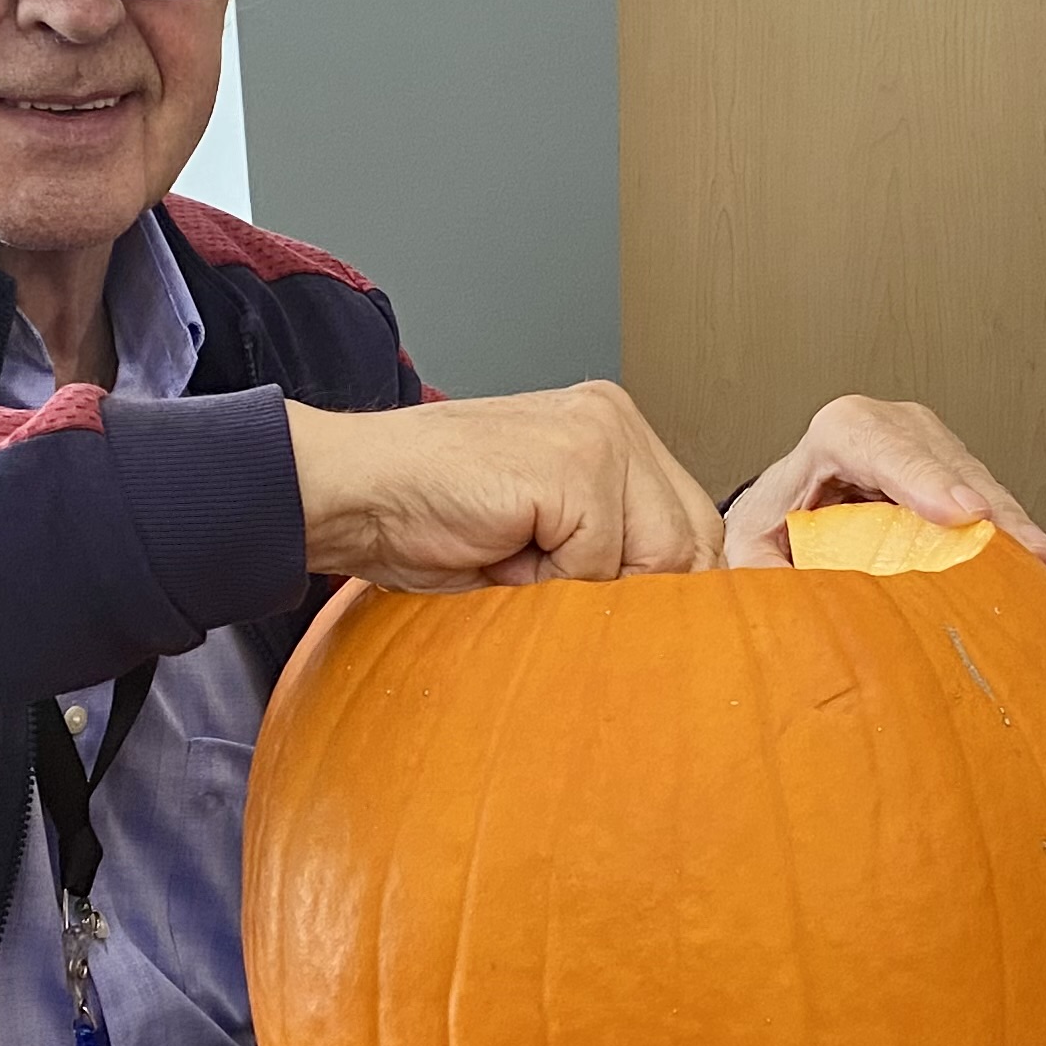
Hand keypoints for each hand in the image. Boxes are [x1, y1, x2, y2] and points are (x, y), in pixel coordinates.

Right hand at [287, 387, 723, 589]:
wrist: (351, 494)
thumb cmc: (430, 523)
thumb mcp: (544, 538)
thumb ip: (611, 552)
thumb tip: (675, 618)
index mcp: (612, 429)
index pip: (694, 527)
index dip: (669, 589)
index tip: (635, 626)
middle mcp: (615, 419)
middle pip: (692, 542)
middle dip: (636, 592)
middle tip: (556, 593)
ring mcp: (598, 435)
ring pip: (658, 555)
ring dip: (589, 584)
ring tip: (522, 563)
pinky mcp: (574, 464)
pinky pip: (600, 561)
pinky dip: (551, 580)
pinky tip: (502, 553)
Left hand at [721, 396, 1045, 576]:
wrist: (798, 506)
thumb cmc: (779, 517)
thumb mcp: (753, 540)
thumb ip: (757, 566)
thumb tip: (775, 600)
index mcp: (841, 431)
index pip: (883, 446)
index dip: (924, 479)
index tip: (958, 514)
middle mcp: (894, 426)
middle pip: (949, 465)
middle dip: (992, 511)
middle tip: (1027, 553)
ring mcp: (934, 446)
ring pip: (982, 485)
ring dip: (1016, 531)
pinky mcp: (959, 473)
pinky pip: (994, 504)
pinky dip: (1018, 539)